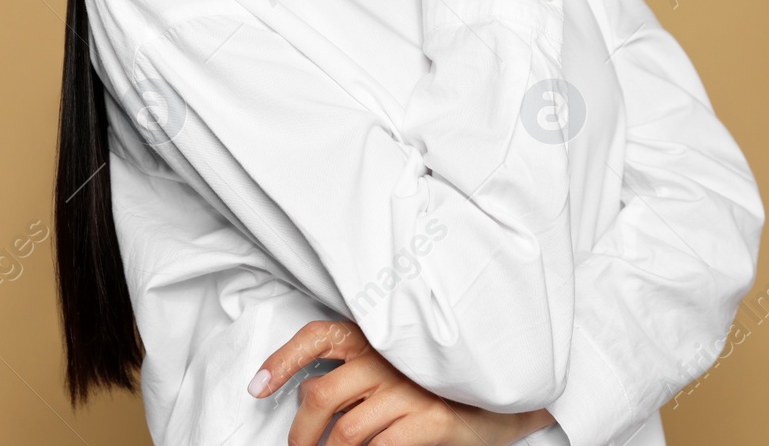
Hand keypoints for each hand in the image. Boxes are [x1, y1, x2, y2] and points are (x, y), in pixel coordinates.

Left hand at [250, 319, 554, 445]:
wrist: (511, 394)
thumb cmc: (447, 382)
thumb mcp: (400, 365)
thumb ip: (359, 372)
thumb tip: (309, 394)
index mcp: (378, 337)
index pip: (318, 336)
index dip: (282, 360)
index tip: (256, 388)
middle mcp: (391, 357)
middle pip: (322, 395)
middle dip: (300, 432)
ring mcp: (412, 388)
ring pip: (347, 431)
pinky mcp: (433, 418)